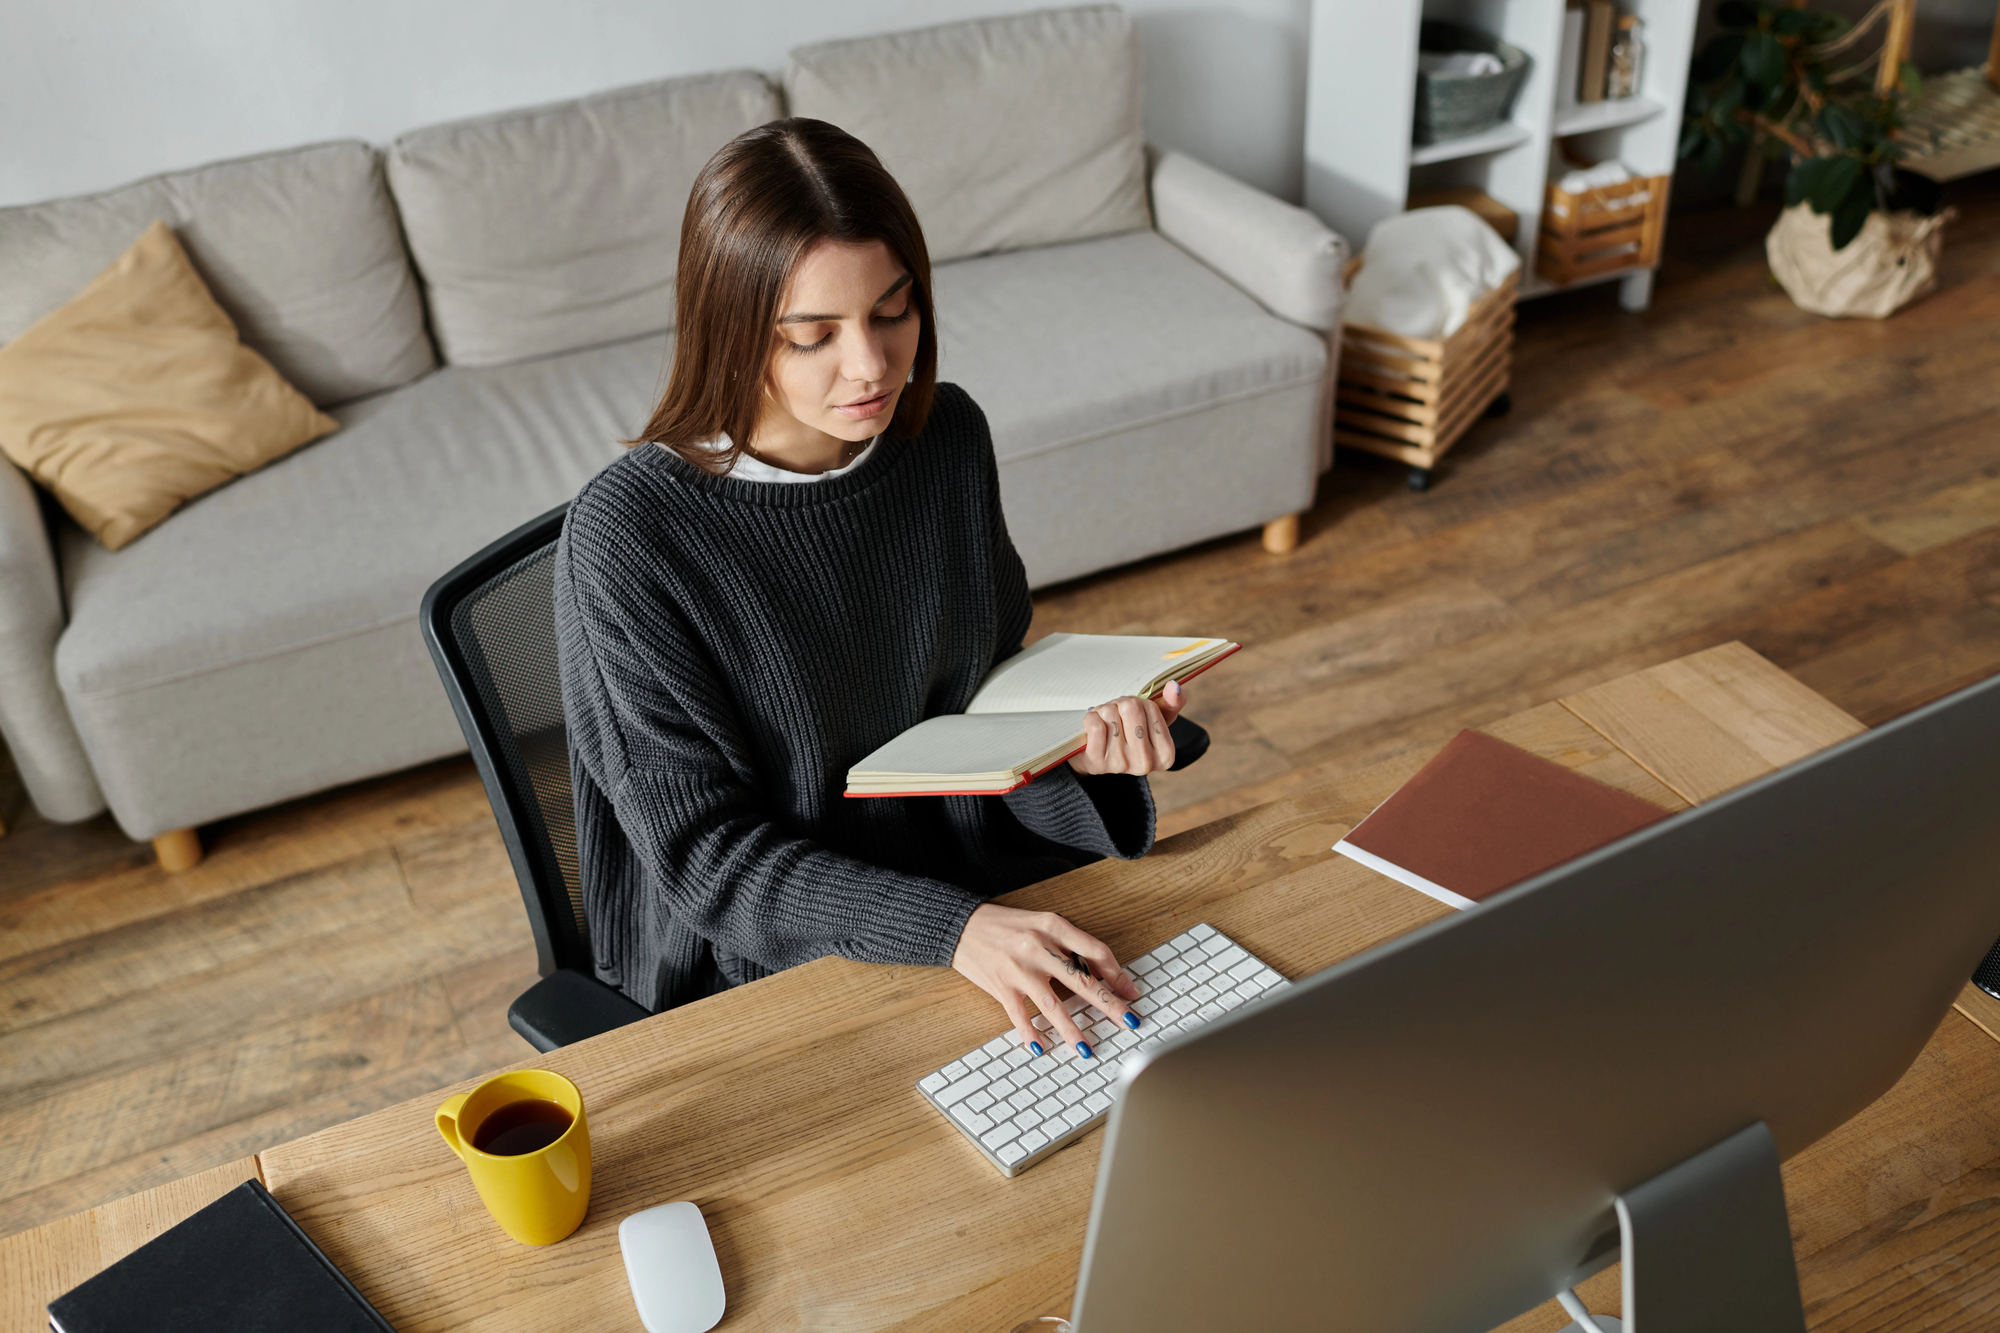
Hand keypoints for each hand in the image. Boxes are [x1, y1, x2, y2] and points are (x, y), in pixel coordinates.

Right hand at [951, 904, 1142, 1059]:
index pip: (1095, 951)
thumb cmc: (1005, 925)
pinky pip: (1020, 1016)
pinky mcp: (1001, 986)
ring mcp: (1019, 969)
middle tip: (1128, 1021)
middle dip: (1109, 1004)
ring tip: (1087, 1049)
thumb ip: (1068, 945)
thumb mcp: (1041, 924)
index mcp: (1053, 926)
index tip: (1130, 992)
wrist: (962, 925)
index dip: (1117, 974)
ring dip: (1073, 1030)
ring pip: (1053, 1005)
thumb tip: (1101, 973)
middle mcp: (1038, 947)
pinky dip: (1031, 1034)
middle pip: (1082, 980)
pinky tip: (1041, 1048)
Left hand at [1069, 680, 1184, 776]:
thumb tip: (1174, 686)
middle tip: (1117, 716)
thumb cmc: (1130, 735)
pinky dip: (1091, 717)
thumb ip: (1171, 703)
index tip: (1134, 716)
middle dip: (1120, 704)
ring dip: (1104, 711)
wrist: (1098, 757)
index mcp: (1166, 754)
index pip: (1151, 707)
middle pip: (1130, 707)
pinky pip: (1095, 724)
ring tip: (1106, 722)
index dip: (1139, 703)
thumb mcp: (1155, 722)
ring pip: (1110, 713)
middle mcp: (1145, 763)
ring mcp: (1120, 765)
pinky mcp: (1097, 763)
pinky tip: (1093, 727)